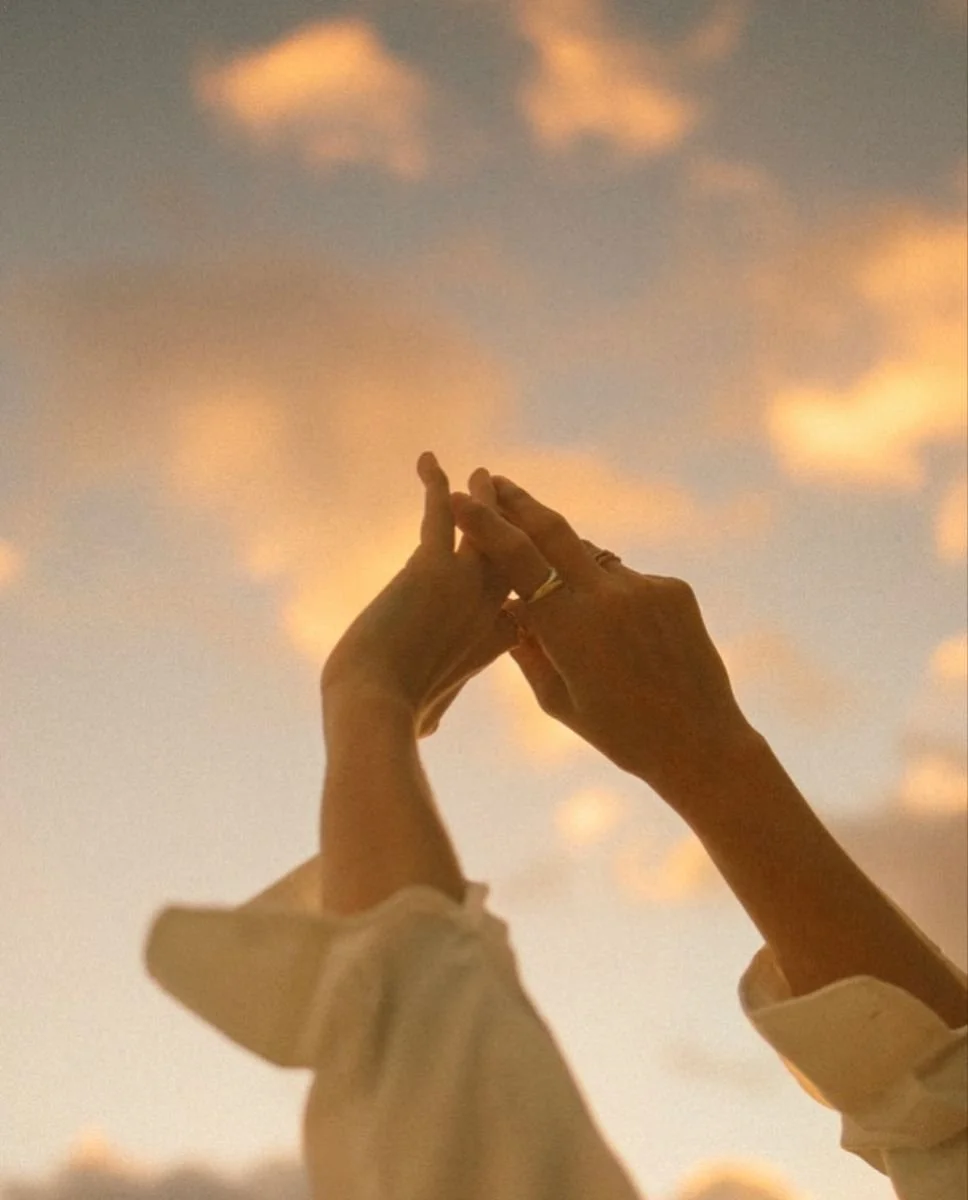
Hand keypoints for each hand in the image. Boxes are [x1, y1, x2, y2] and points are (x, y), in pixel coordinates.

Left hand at [320, 454, 520, 738]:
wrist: (376, 708)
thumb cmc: (395, 718)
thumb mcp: (427, 716)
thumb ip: (434, 713)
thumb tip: (426, 731)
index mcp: (494, 641)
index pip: (523, 598)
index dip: (528, 579)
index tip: (528, 563)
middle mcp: (491, 607)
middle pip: (516, 554)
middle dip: (516, 526)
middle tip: (515, 502)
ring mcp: (468, 584)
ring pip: (487, 527)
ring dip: (485, 499)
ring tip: (484, 474)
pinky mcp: (433, 565)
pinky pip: (440, 512)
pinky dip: (434, 484)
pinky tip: (428, 460)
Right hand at [451, 476, 757, 799]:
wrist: (701, 742)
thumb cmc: (619, 734)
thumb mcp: (557, 700)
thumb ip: (527, 648)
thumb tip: (506, 608)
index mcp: (569, 626)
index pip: (516, 559)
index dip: (484, 524)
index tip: (460, 499)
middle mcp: (607, 595)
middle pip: (553, 529)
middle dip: (519, 502)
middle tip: (495, 481)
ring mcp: (645, 587)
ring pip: (593, 558)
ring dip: (572, 567)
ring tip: (574, 609)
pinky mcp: (674, 588)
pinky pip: (627, 579)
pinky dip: (613, 595)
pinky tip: (626, 638)